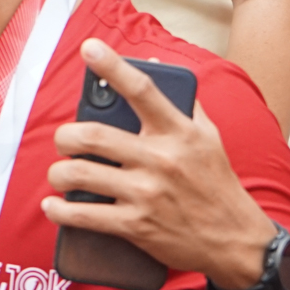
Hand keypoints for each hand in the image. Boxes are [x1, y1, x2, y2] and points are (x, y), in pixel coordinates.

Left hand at [41, 39, 278, 289]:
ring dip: (59, 173)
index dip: (112, 66)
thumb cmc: (217, 184)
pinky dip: (60, 211)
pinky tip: (54, 206)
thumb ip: (183, 101)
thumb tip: (151, 66)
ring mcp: (146, 193)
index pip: (142, 89)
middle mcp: (160, 159)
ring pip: (81, 174)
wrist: (235, 240)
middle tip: (64, 140)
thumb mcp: (209, 137)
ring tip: (60, 174)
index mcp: (178, 132)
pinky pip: (85, 215)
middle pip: (93, 135)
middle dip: (65, 136)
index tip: (89, 48)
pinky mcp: (137, 225)